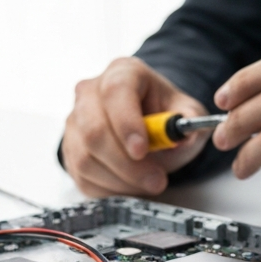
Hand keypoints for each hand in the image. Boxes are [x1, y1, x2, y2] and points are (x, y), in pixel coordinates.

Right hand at [62, 57, 209, 197]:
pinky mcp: (69, 149)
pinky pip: (82, 177)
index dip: (126, 123)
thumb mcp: (187, 113)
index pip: (115, 92)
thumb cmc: (165, 116)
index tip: (142, 151)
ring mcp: (75, 121)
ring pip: (85, 159)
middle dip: (126, 164)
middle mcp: (90, 93)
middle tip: (156, 180)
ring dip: (121, 180)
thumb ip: (191, 121)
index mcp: (122, 73)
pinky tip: (131, 184)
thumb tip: (183, 136)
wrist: (146, 126)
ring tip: (148, 183)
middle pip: (94, 131)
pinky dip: (109, 189)